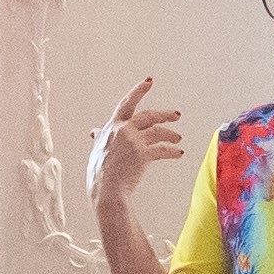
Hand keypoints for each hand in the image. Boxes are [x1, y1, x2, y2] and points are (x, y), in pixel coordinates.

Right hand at [88, 79, 188, 217]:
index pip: (126, 104)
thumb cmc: (99, 175)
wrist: (106, 192)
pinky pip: (162, 149)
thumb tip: (94, 131)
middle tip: (177, 114)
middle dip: (164, 114)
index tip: (149, 81)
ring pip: (157, 131)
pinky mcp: (142, 154)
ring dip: (170, 134)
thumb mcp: (97, 151)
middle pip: (148, 115)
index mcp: (110, 128)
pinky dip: (172, 151)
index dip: (138, 91)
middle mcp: (121, 130)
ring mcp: (132, 141)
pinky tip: (179, 153)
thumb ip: (100, 138)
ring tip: (178, 139)